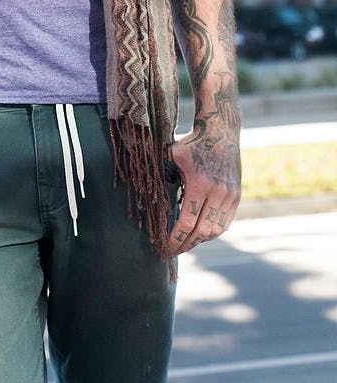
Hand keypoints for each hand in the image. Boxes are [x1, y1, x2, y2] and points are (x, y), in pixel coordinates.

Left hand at [167, 120, 240, 255]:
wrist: (221, 131)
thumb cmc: (191, 143)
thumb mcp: (172, 155)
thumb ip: (162, 175)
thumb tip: (147, 194)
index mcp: (198, 184)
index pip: (186, 221)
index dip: (175, 238)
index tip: (165, 247)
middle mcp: (217, 192)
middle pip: (202, 231)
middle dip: (186, 244)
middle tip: (173, 251)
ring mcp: (229, 196)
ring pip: (216, 230)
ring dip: (200, 241)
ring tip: (185, 244)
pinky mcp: (236, 196)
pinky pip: (225, 222)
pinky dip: (213, 232)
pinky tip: (201, 234)